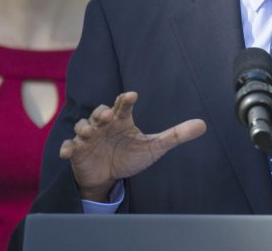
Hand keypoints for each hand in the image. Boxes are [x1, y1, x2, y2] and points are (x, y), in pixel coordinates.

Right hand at [59, 91, 206, 200]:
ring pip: (82, 127)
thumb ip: (176, 136)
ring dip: (84, 128)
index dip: (125, 100)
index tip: (131, 96)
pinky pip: (69, 147)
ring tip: (89, 133)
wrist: (108, 175)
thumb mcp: (154, 147)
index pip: (123, 106)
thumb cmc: (130, 155)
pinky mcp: (77, 152)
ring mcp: (88, 138)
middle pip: (99, 112)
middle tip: (107, 116)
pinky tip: (67, 152)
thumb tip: (203, 125)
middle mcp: (104, 125)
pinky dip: (67, 148)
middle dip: (101, 112)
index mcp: (122, 120)